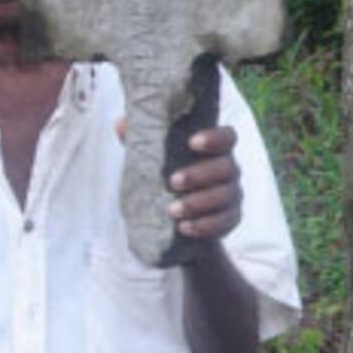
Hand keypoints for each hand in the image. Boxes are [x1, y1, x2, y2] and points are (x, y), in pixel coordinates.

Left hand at [116, 119, 242, 240]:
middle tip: (172, 182)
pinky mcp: (230, 218)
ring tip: (172, 210)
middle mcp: (229, 169)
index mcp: (215, 148)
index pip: (227, 136)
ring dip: (199, 203)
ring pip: (226, 196)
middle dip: (200, 175)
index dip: (214, 138)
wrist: (174, 214)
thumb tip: (120, 124)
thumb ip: (140, 138)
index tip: (191, 143)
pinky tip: (184, 227)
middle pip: (226, 168)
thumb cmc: (165, 174)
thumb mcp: (152, 155)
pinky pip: (225, 222)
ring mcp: (232, 194)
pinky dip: (205, 225)